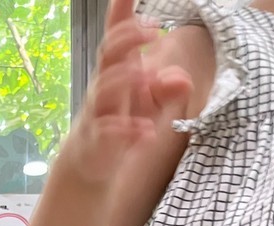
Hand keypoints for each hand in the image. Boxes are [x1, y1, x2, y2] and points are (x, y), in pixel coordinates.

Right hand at [66, 0, 192, 184]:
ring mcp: (96, 112)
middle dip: (127, 40)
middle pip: (107, 55)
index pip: (115, 37)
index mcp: (115, 71)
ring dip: (126, 80)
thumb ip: (165, 89)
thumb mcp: (148, 105)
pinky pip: (107, 131)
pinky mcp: (96, 140)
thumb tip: (182, 79)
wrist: (91, 161)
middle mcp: (102, 86)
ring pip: (103, 89)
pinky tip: (147, 133)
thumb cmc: (120, 122)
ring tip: (149, 77)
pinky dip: (127, 131)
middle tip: (155, 32)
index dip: (120, 14)